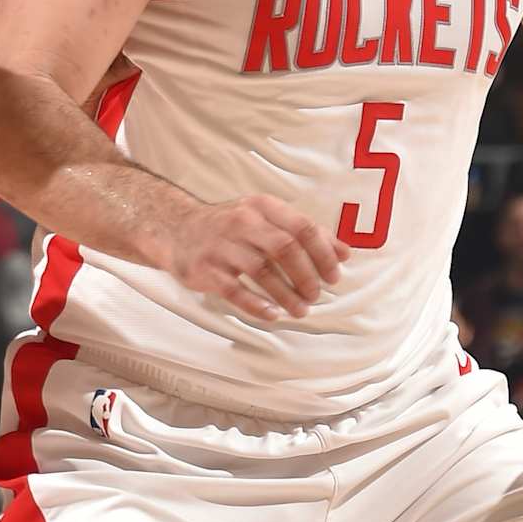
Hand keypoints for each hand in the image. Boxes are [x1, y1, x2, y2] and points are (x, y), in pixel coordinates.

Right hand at [162, 193, 347, 324]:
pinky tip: (273, 314)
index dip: (324, 253)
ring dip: (286, 295)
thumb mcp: (266, 219)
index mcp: (262, 207)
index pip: (302, 227)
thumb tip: (345, 253)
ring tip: (301, 310)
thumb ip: (306, 234)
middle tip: (316, 295)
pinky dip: (257, 305)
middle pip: (285, 248)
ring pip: (262, 271)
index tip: (335, 275)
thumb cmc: (232, 228)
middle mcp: (242, 222)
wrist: (177, 230)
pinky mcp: (205, 269)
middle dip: (307, 275)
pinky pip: (235, 290)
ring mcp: (222, 246)